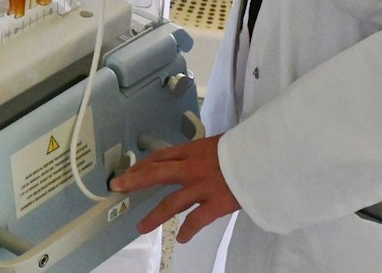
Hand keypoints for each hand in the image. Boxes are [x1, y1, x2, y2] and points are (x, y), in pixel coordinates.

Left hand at [109, 135, 238, 242]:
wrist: (264, 157)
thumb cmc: (244, 147)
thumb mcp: (219, 143)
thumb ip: (205, 153)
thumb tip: (200, 158)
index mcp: (192, 150)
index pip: (161, 156)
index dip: (144, 164)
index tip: (131, 171)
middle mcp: (191, 168)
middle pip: (156, 174)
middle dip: (134, 181)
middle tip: (117, 187)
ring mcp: (201, 187)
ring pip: (171, 203)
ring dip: (154, 216)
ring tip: (140, 227)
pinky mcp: (215, 204)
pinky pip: (196, 220)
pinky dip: (187, 231)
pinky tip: (180, 239)